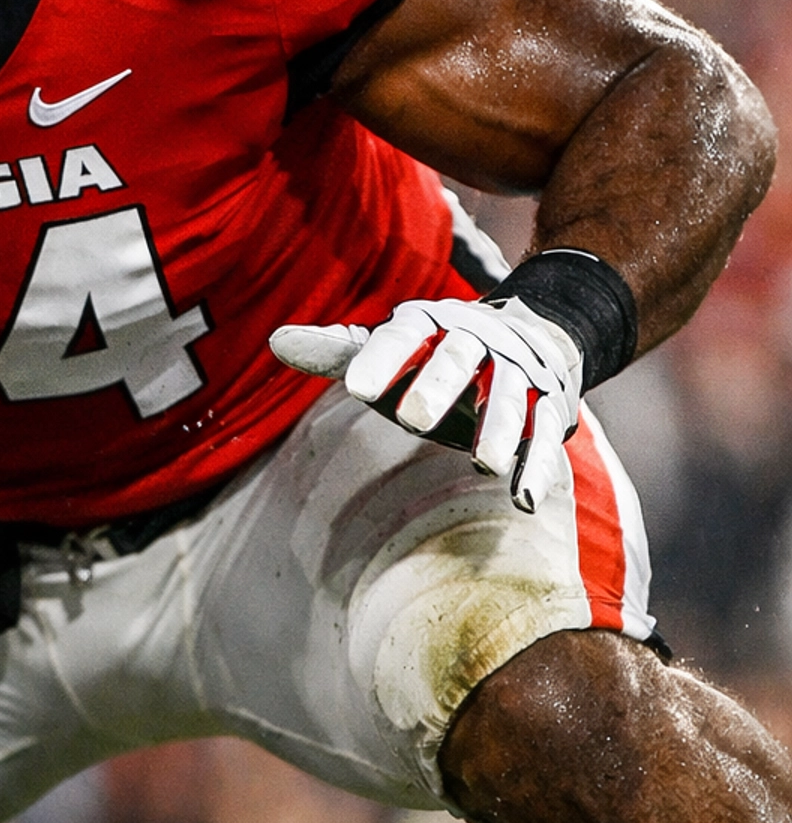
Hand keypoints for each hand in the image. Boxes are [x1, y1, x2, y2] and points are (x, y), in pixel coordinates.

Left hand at [268, 294, 582, 511]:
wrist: (532, 337)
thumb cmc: (436, 357)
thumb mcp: (391, 351)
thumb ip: (339, 352)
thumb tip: (275, 341)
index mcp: (432, 323)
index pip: (405, 332)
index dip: (381, 358)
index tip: (355, 390)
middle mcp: (478, 341)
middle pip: (460, 358)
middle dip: (439, 385)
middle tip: (413, 420)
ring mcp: (517, 374)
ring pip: (509, 398)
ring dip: (499, 430)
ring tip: (484, 464)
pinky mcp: (548, 409)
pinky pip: (545, 437)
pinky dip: (538, 466)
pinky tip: (524, 499)